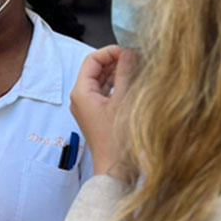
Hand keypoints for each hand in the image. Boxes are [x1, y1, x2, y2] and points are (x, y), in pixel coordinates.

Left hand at [70, 46, 133, 179]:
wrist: (116, 169)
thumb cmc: (117, 140)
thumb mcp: (124, 100)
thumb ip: (125, 73)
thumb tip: (128, 52)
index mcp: (81, 92)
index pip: (92, 59)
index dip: (111, 52)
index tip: (129, 51)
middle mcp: (81, 98)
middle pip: (97, 69)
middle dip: (116, 61)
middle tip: (138, 58)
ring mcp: (89, 107)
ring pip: (103, 80)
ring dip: (120, 72)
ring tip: (139, 69)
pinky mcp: (98, 114)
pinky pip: (107, 92)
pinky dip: (120, 85)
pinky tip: (135, 83)